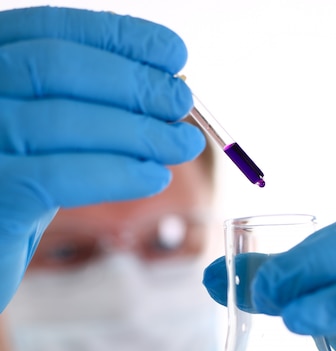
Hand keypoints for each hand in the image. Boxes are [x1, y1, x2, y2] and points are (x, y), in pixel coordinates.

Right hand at [0, 7, 203, 309]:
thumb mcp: (47, 142)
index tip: (174, 56)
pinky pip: (60, 177)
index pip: (51, 31)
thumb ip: (87, 113)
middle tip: (182, 106)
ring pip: (63, 121)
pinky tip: (155, 178)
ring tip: (182, 144)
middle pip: (57, 68)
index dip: (119, 39)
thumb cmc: (15, 197)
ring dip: (137, 132)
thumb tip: (164, 96)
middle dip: (133, 85)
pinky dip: (117, 174)